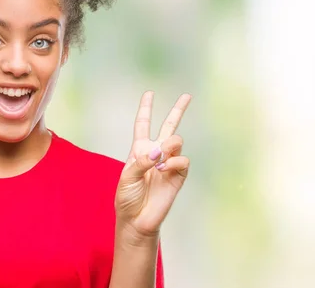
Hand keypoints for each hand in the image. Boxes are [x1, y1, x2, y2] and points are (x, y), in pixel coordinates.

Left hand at [115, 91, 191, 238]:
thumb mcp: (127, 177)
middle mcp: (156, 153)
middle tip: (187, 96)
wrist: (137, 219)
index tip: (149, 93)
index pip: (142, 125)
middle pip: (168, 127)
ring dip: (169, 147)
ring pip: (177, 141)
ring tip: (160, 160)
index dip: (145, 109)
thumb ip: (142, 161)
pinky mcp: (178, 176)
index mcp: (139, 150)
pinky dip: (174, 162)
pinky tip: (164, 170)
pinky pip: (183, 160)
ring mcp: (168, 164)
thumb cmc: (127, 198)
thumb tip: (160, 152)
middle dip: (178, 111)